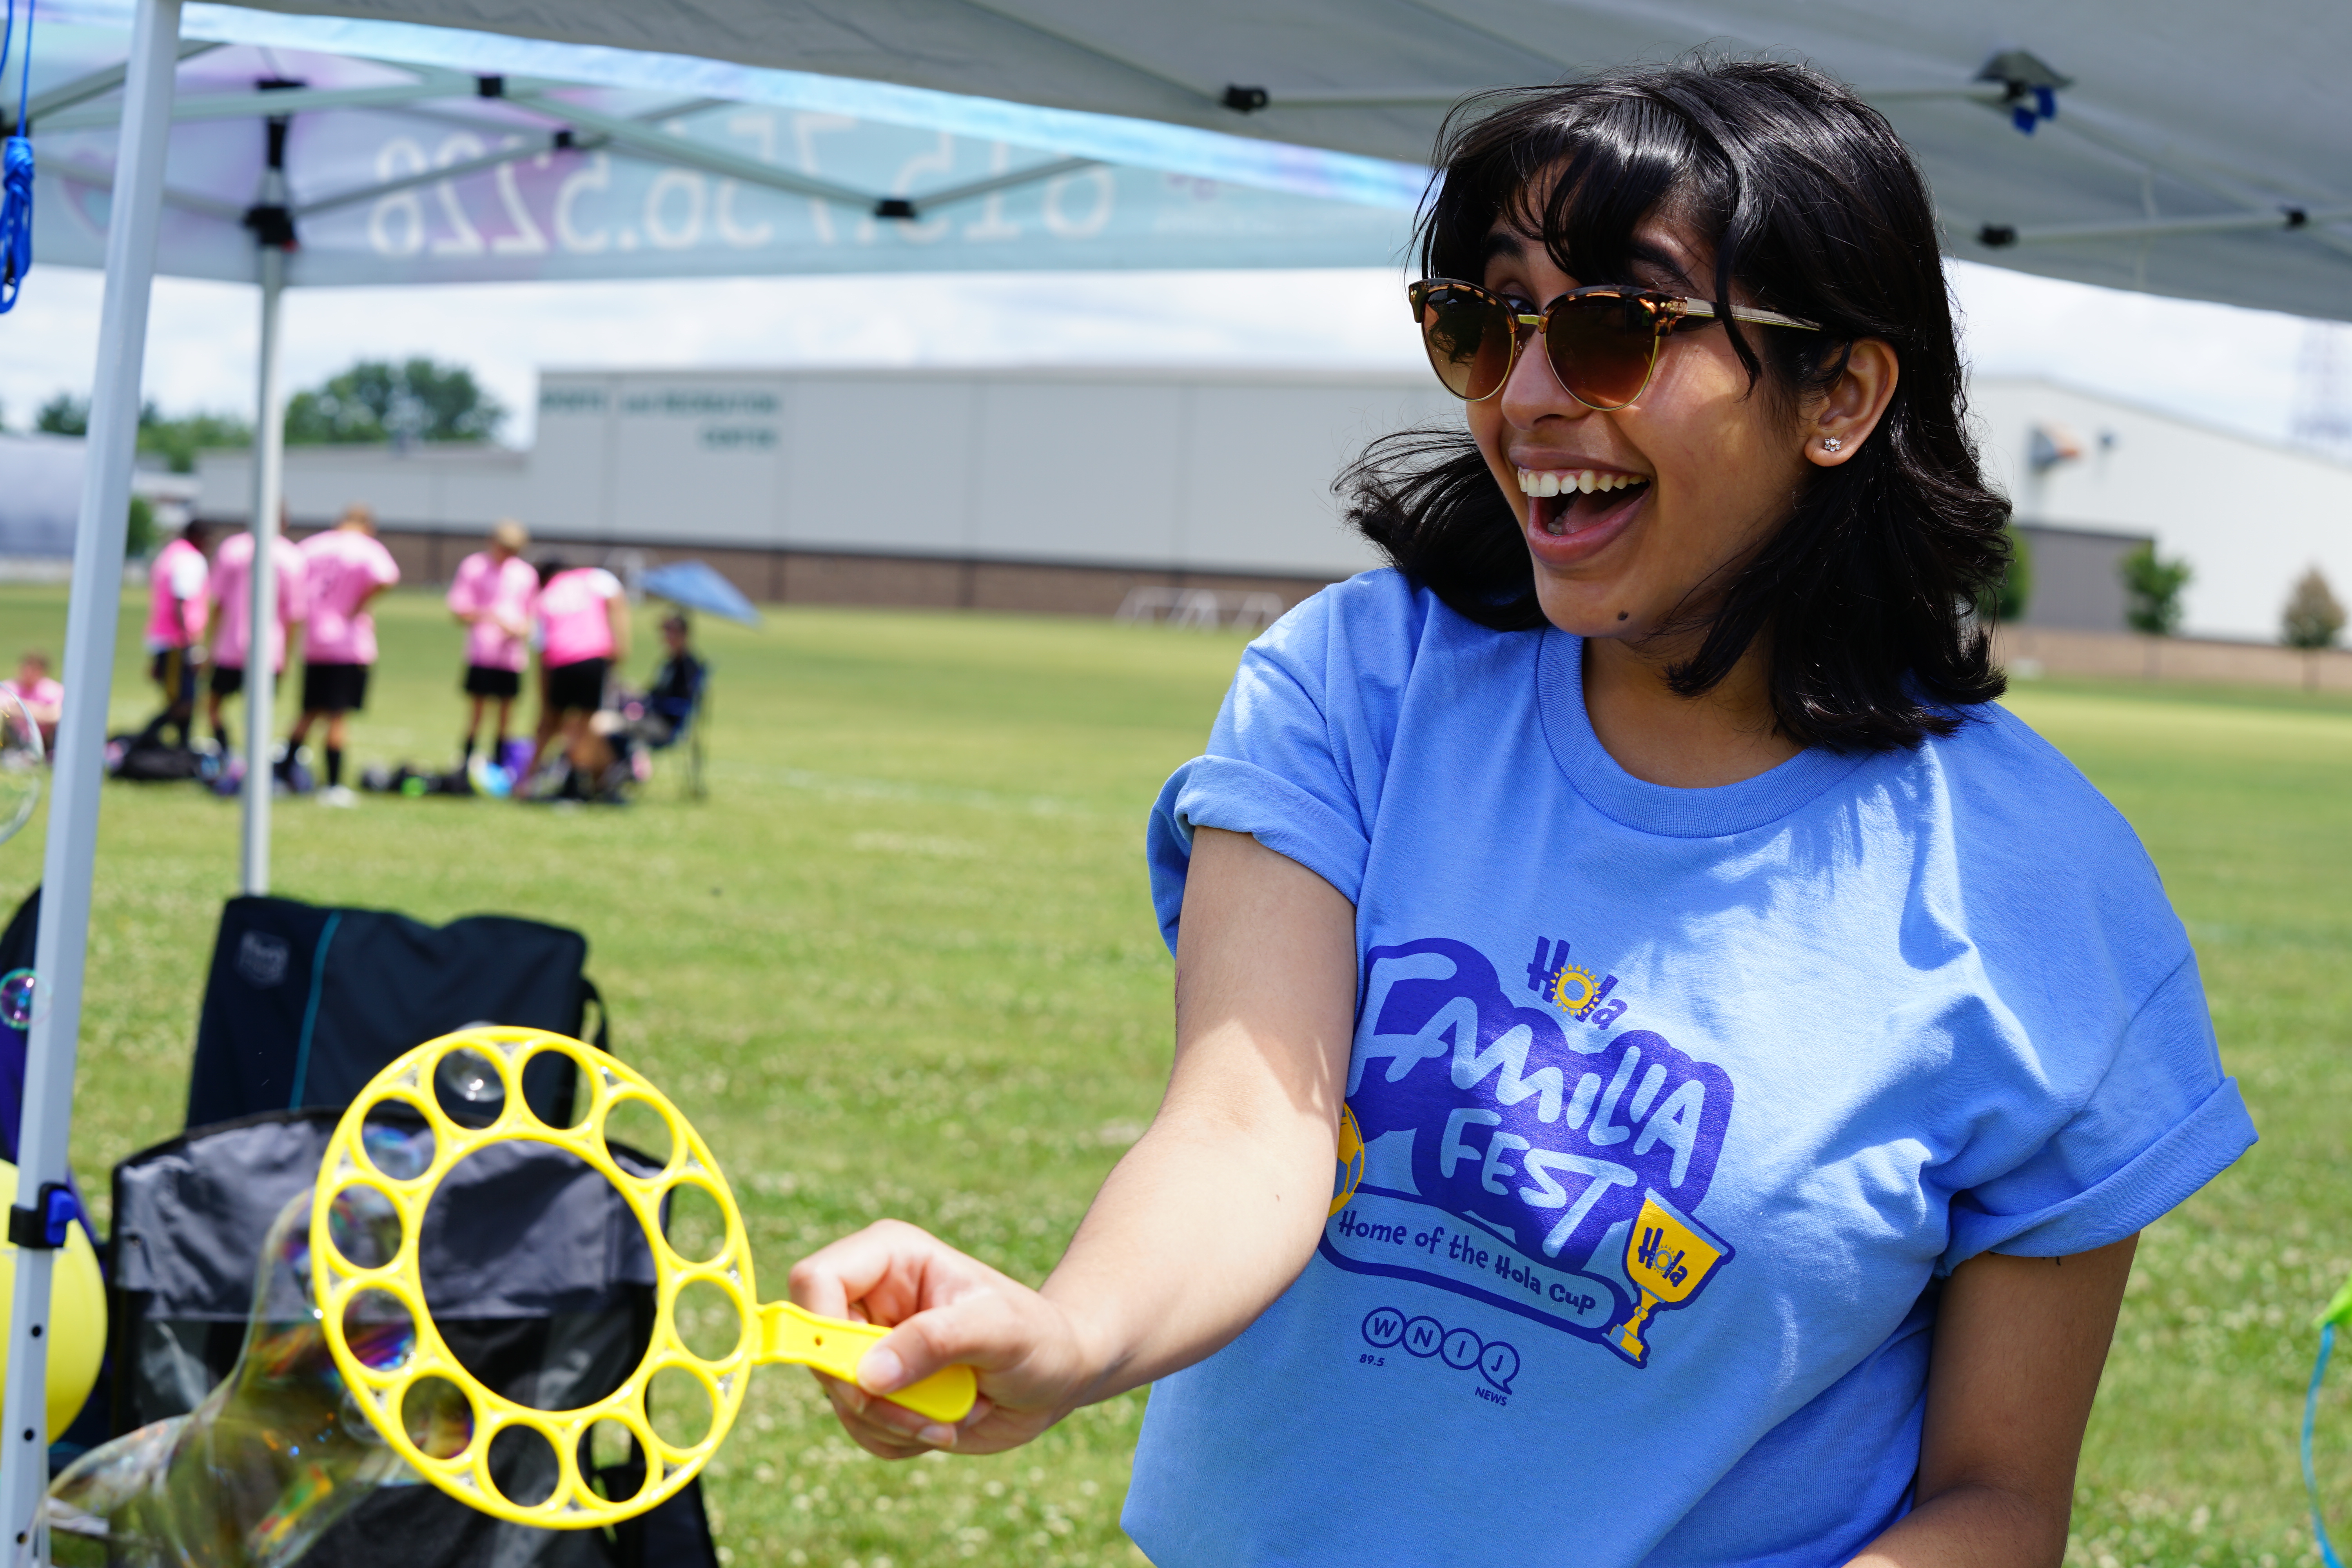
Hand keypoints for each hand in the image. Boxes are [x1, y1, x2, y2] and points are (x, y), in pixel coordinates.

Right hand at [787, 1219, 1092, 1459]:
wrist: (1059, 1372)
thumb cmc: (1039, 1335)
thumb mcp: (999, 1330)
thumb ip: (935, 1341)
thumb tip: (867, 1373)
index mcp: (889, 1258)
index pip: (815, 1279)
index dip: (820, 1328)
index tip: (864, 1376)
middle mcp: (870, 1298)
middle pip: (815, 1348)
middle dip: (867, 1395)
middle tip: (929, 1414)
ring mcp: (871, 1346)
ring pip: (837, 1398)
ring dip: (892, 1422)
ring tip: (955, 1415)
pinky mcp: (879, 1389)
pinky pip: (860, 1428)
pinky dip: (899, 1438)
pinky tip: (944, 1423)